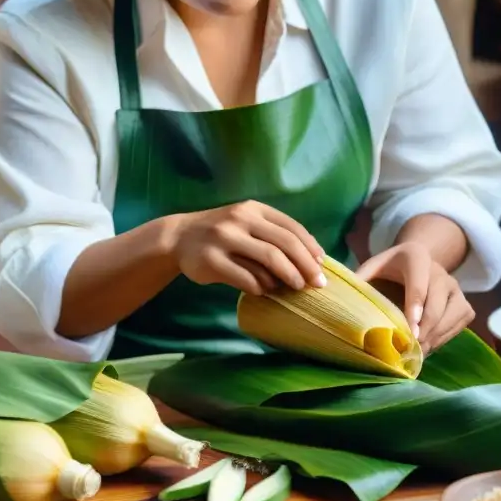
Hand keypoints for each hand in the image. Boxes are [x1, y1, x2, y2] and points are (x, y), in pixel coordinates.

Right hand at [170, 201, 326, 295]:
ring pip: (268, 259)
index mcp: (253, 209)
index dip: (310, 247)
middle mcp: (240, 220)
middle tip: (317, 283)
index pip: (291, 227)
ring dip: (288, 276)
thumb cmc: (222, 234)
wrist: (178, 237)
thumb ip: (272, 234)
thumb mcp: (246, 222)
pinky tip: (266, 291)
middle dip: (305, 265)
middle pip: (284, 243)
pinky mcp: (211, 261)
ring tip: (296, 288)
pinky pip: (246, 278)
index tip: (322, 265)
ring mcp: (224, 239)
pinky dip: (261, 287)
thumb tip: (310, 259)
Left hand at [355, 242, 474, 353]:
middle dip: (425, 328)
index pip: (418, 283)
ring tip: (417, 353)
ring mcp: (456, 287)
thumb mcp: (373, 267)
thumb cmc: (390, 269)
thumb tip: (336, 296)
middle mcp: (441, 271)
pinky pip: (459, 323)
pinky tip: (428, 346)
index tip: (410, 327)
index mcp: (416, 257)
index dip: (415, 305)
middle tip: (410, 348)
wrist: (421, 260)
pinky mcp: (464, 302)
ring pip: (452, 315)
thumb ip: (360, 279)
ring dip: (435, 336)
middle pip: (437, 303)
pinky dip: (445, 337)